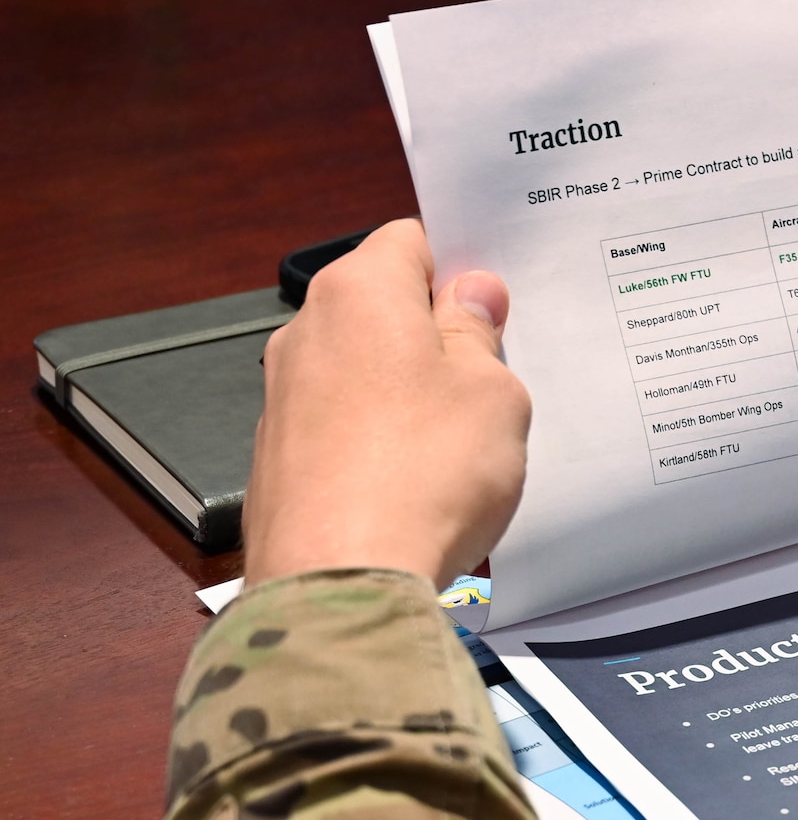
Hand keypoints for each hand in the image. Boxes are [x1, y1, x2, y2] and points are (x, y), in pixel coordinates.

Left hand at [243, 219, 530, 589]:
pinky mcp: (280, 458)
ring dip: (410, 396)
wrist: (343, 579)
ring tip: (460, 448)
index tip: (495, 305)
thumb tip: (471, 298)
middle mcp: (307, 332)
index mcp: (359, 293)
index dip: (461, 267)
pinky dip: (380, 446)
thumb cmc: (422, 476)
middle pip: (384, 309)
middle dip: (438, 337)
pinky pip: (343, 431)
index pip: (411, 240)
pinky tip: (417, 488)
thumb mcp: (493, 394)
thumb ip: (480, 336)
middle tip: (493, 380)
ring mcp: (284, 398)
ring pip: (364, 373)